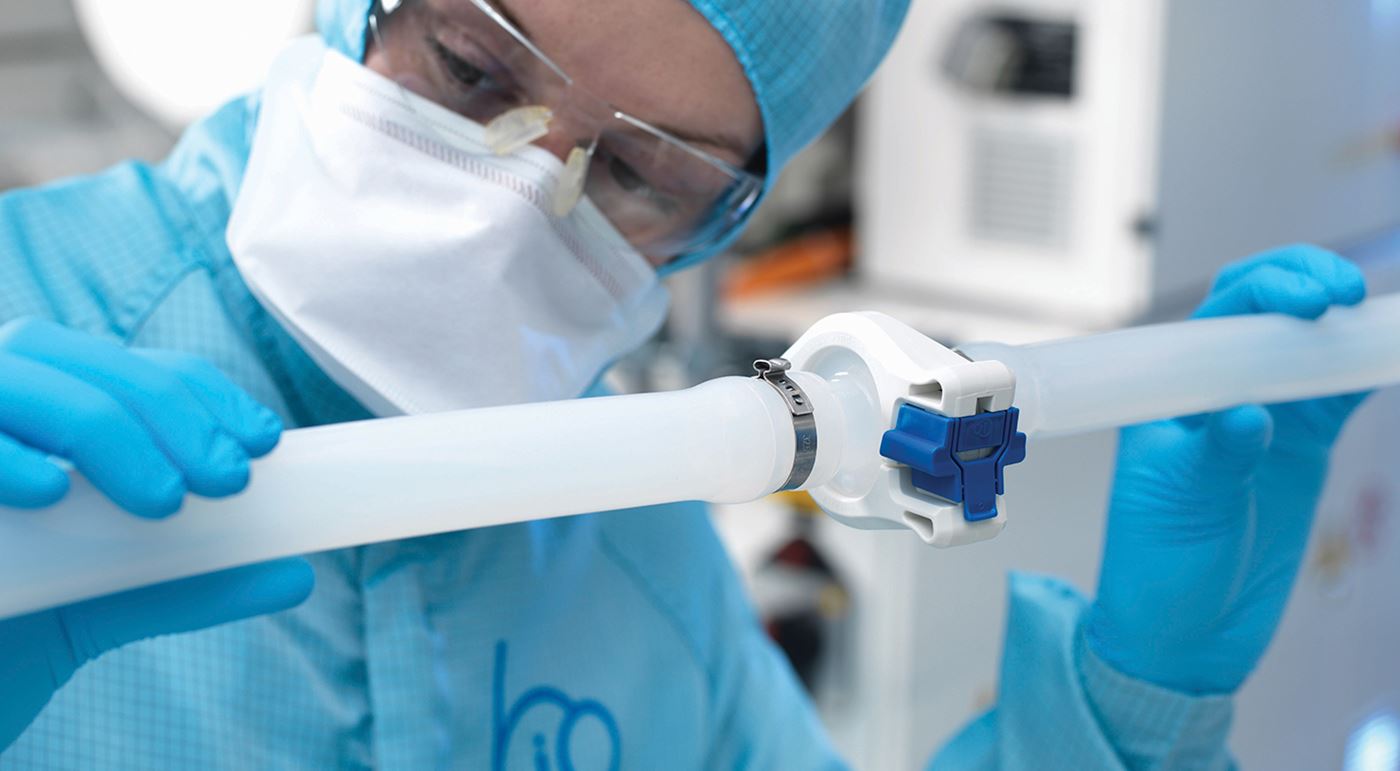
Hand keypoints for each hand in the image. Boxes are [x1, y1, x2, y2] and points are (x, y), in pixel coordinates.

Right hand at [0, 318, 314, 748]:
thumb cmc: (1, 642)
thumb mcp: (99, 608)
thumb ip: (188, 584)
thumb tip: (296, 572)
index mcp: (38, 428)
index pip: (129, 371)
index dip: (202, 392)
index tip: (262, 442)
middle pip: (80, 360)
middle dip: (168, 410)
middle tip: (227, 480)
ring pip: (20, 374)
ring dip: (104, 426)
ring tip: (163, 500)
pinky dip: (3, 451)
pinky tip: (51, 492)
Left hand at [1086, 245, 1367, 693]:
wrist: (1187, 635)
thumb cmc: (1159, 568)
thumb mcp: (1181, 511)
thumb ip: (1215, 460)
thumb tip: (1248, 413)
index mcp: (1167, 392)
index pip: (1213, 318)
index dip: (1261, 290)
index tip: (1305, 299)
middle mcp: (1212, 389)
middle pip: (1263, 312)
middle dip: (1305, 285)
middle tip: (1347, 293)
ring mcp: (1263, 411)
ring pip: (1307, 343)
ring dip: (1342, 322)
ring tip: (1376, 315)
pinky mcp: (1302, 444)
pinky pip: (1338, 389)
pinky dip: (1366, 368)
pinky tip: (1389, 354)